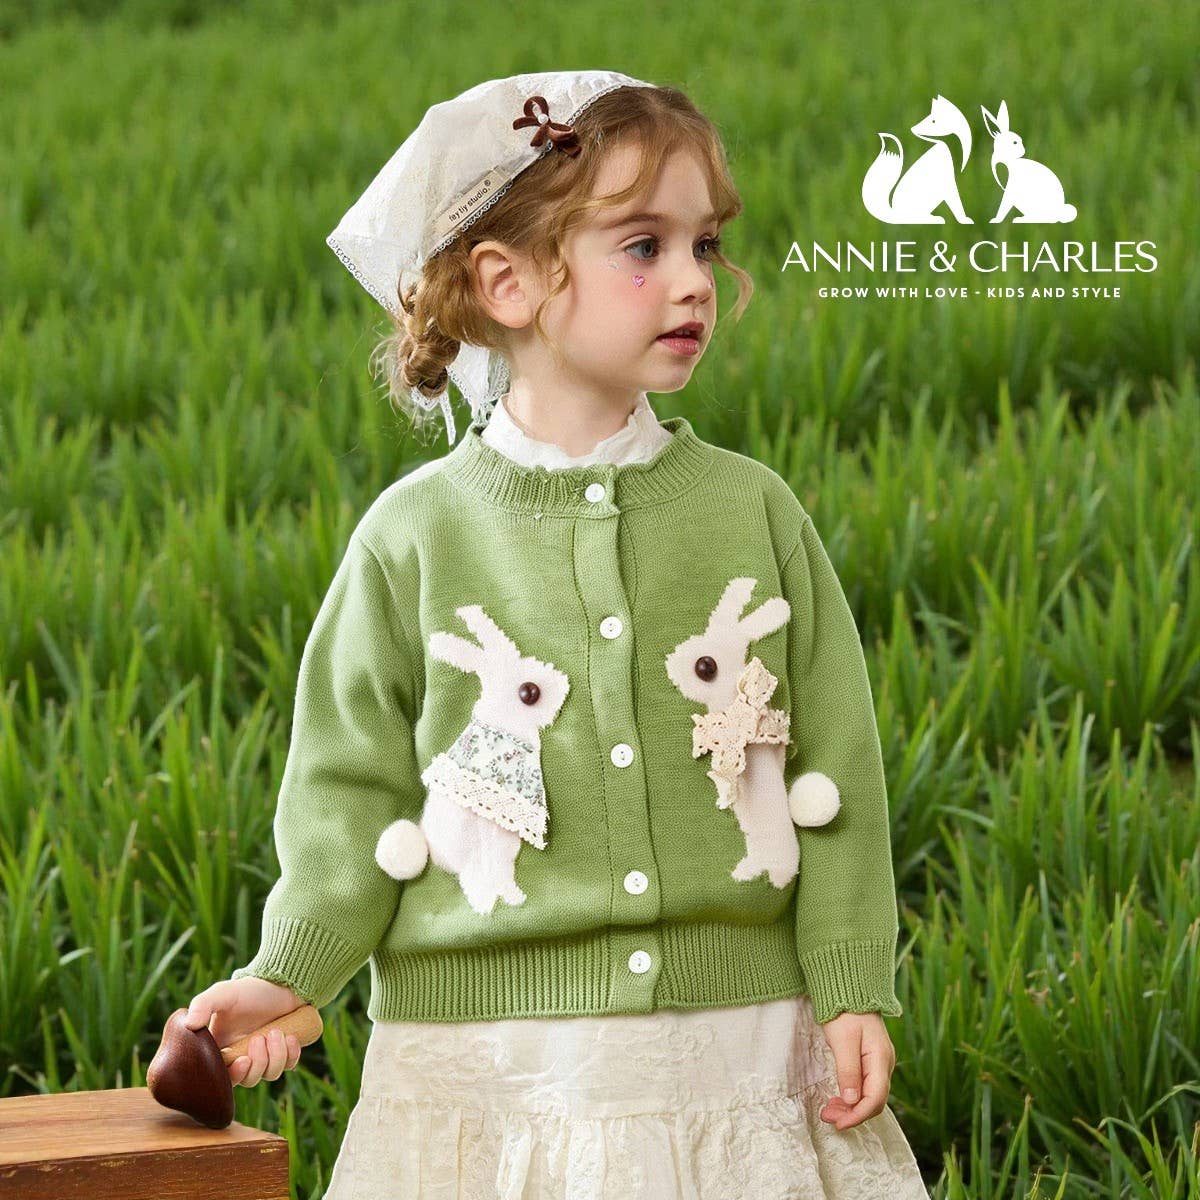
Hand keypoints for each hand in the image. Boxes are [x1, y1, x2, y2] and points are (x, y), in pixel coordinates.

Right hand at [184, 977, 305, 1087]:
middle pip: (248, 1080)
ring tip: (275, 1031)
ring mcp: (265, 1057)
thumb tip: (189, 1024)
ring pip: (269, 1074)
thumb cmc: (248, 990)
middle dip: (258, 1062)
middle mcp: (242, 1057)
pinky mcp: (284, 1053)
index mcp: (223, 1050)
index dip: (234, 1076)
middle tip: (260, 1038)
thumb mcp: (223, 993)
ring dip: (276, 1055)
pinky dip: (291, 1054)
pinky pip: (289, 1065)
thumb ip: (203, 1004)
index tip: (244, 1060)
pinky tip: (290, 1036)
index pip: (224, 1077)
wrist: (279, 983)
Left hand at [817, 1010, 894, 1129]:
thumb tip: (852, 1100)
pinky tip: (838, 1099)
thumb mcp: (843, 1039)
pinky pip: (865, 1087)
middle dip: (852, 1114)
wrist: (849, 990)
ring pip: (869, 1095)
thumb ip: (848, 1070)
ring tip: (828, 1111)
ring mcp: (878, 1063)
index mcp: (880, 1059)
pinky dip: (851, 1097)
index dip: (858, 1115)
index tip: (839, 1123)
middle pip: (873, 1100)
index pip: (874, 1098)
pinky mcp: (870, 1062)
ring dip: (850, 1107)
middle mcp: (884, 1064)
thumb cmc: (845, 1011)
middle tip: (827, 1116)